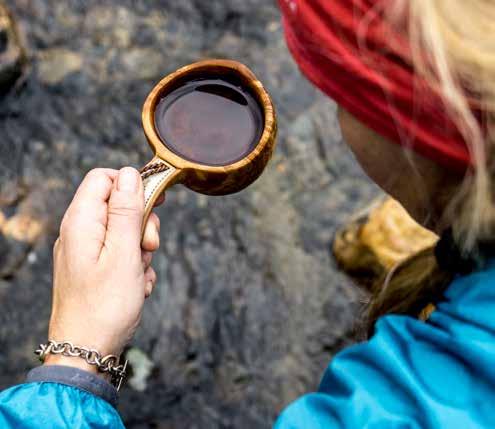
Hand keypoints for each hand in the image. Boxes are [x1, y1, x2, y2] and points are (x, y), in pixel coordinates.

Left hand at [44, 167, 160, 374]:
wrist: (86, 351)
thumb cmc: (105, 306)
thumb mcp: (124, 253)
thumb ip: (127, 210)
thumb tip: (129, 173)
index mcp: (82, 221)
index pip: (105, 178)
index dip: (133, 184)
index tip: (156, 203)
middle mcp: (80, 231)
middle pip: (119, 204)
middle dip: (142, 223)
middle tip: (149, 247)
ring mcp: (86, 250)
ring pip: (125, 231)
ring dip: (142, 249)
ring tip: (140, 274)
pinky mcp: (93, 268)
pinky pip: (121, 254)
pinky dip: (135, 266)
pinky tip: (137, 286)